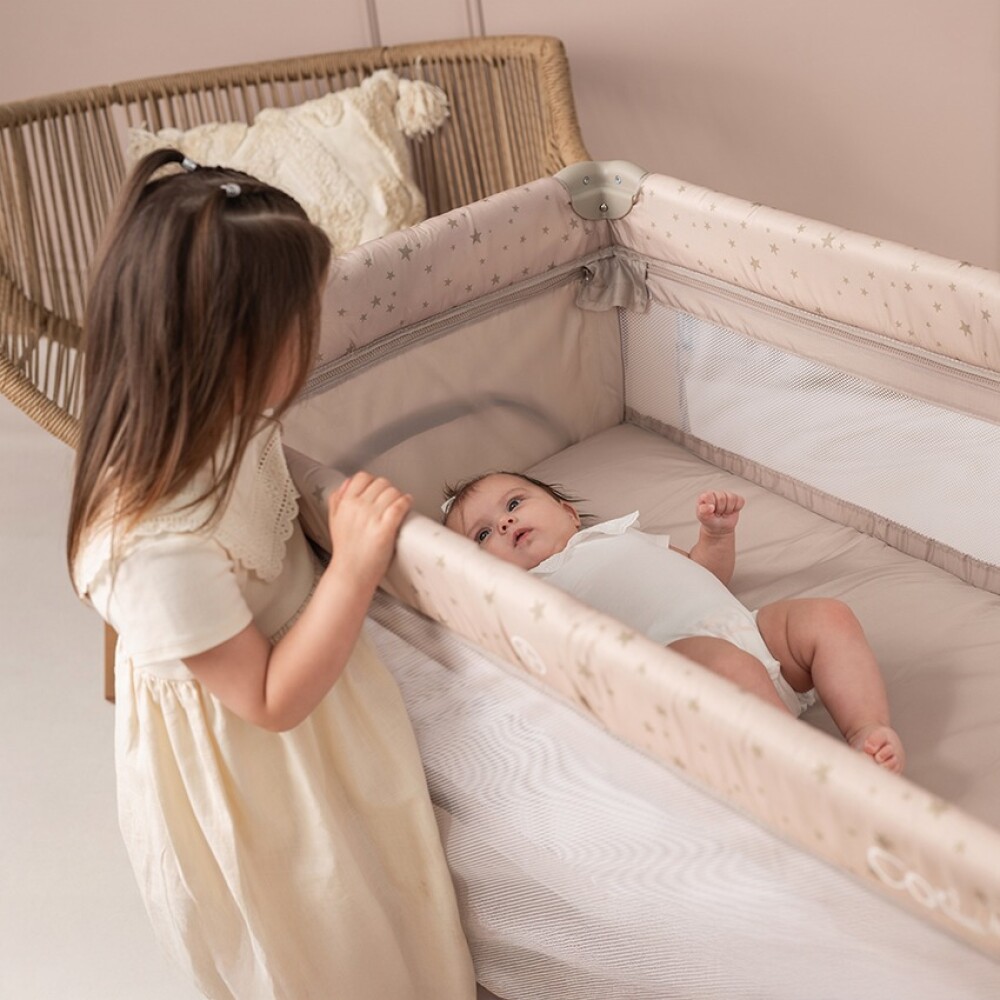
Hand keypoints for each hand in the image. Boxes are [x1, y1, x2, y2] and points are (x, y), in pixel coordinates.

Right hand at [326, 472, 412, 589]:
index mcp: (345, 504)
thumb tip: (347, 483)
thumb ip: (337, 500)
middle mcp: (358, 507)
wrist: (351, 574)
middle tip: (390, 499)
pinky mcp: (385, 528)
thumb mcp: (334, 521)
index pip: (362, 477)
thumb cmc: (346, 551)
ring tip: (399, 503)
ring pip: (392, 492)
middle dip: (388, 490)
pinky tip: (407, 503)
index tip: (377, 489)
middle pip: (381, 483)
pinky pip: (399, 505)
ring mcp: (372, 517)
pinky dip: (406, 502)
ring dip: (398, 496)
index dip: (373, 482)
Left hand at [696, 490, 744, 536]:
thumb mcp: (704, 518)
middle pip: (722, 498)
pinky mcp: (736, 499)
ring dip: (728, 509)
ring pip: (732, 499)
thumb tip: (711, 507)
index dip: (712, 507)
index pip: (709, 496)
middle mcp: (716, 493)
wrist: (719, 527)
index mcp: (706, 496)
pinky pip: (740, 501)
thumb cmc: (710, 521)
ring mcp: (727, 495)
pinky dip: (737, 508)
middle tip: (718, 513)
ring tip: (724, 512)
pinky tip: (731, 511)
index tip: (711, 512)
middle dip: (721, 509)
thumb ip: (704, 511)